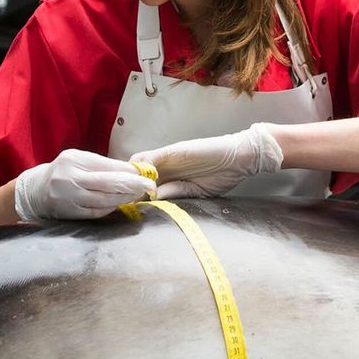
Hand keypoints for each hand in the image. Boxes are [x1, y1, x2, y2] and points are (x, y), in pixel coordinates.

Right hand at [14, 149, 156, 220]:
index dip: (130, 171)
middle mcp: (69, 178)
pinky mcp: (69, 213)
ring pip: (104, 201)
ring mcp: (68, 197)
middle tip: (149, 186)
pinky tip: (121, 204)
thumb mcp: (79, 160)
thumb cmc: (64, 172)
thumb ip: (103, 165)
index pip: (108, 166)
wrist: (34, 190)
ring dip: (124, 199)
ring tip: (138, 195)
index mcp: (74, 160)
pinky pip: (95, 212)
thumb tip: (135, 170)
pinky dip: (111, 208)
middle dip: (132, 185)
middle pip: (107, 183)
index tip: (147, 174)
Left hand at [130, 123, 282, 198]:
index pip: (143, 184)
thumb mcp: (195, 191)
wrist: (239, 158)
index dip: (133, 194)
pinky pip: (148, 158)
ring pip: (136, 166)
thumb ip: (175, 193)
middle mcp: (164, 167)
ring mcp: (166, 158)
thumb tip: (155, 198)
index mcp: (169, 177)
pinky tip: (139, 180)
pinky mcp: (170, 152)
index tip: (126, 206)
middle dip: (127, 187)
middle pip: (135, 175)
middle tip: (120, 201)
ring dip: (131, 178)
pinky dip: (141, 168)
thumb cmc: (222, 175)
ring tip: (128, 193)